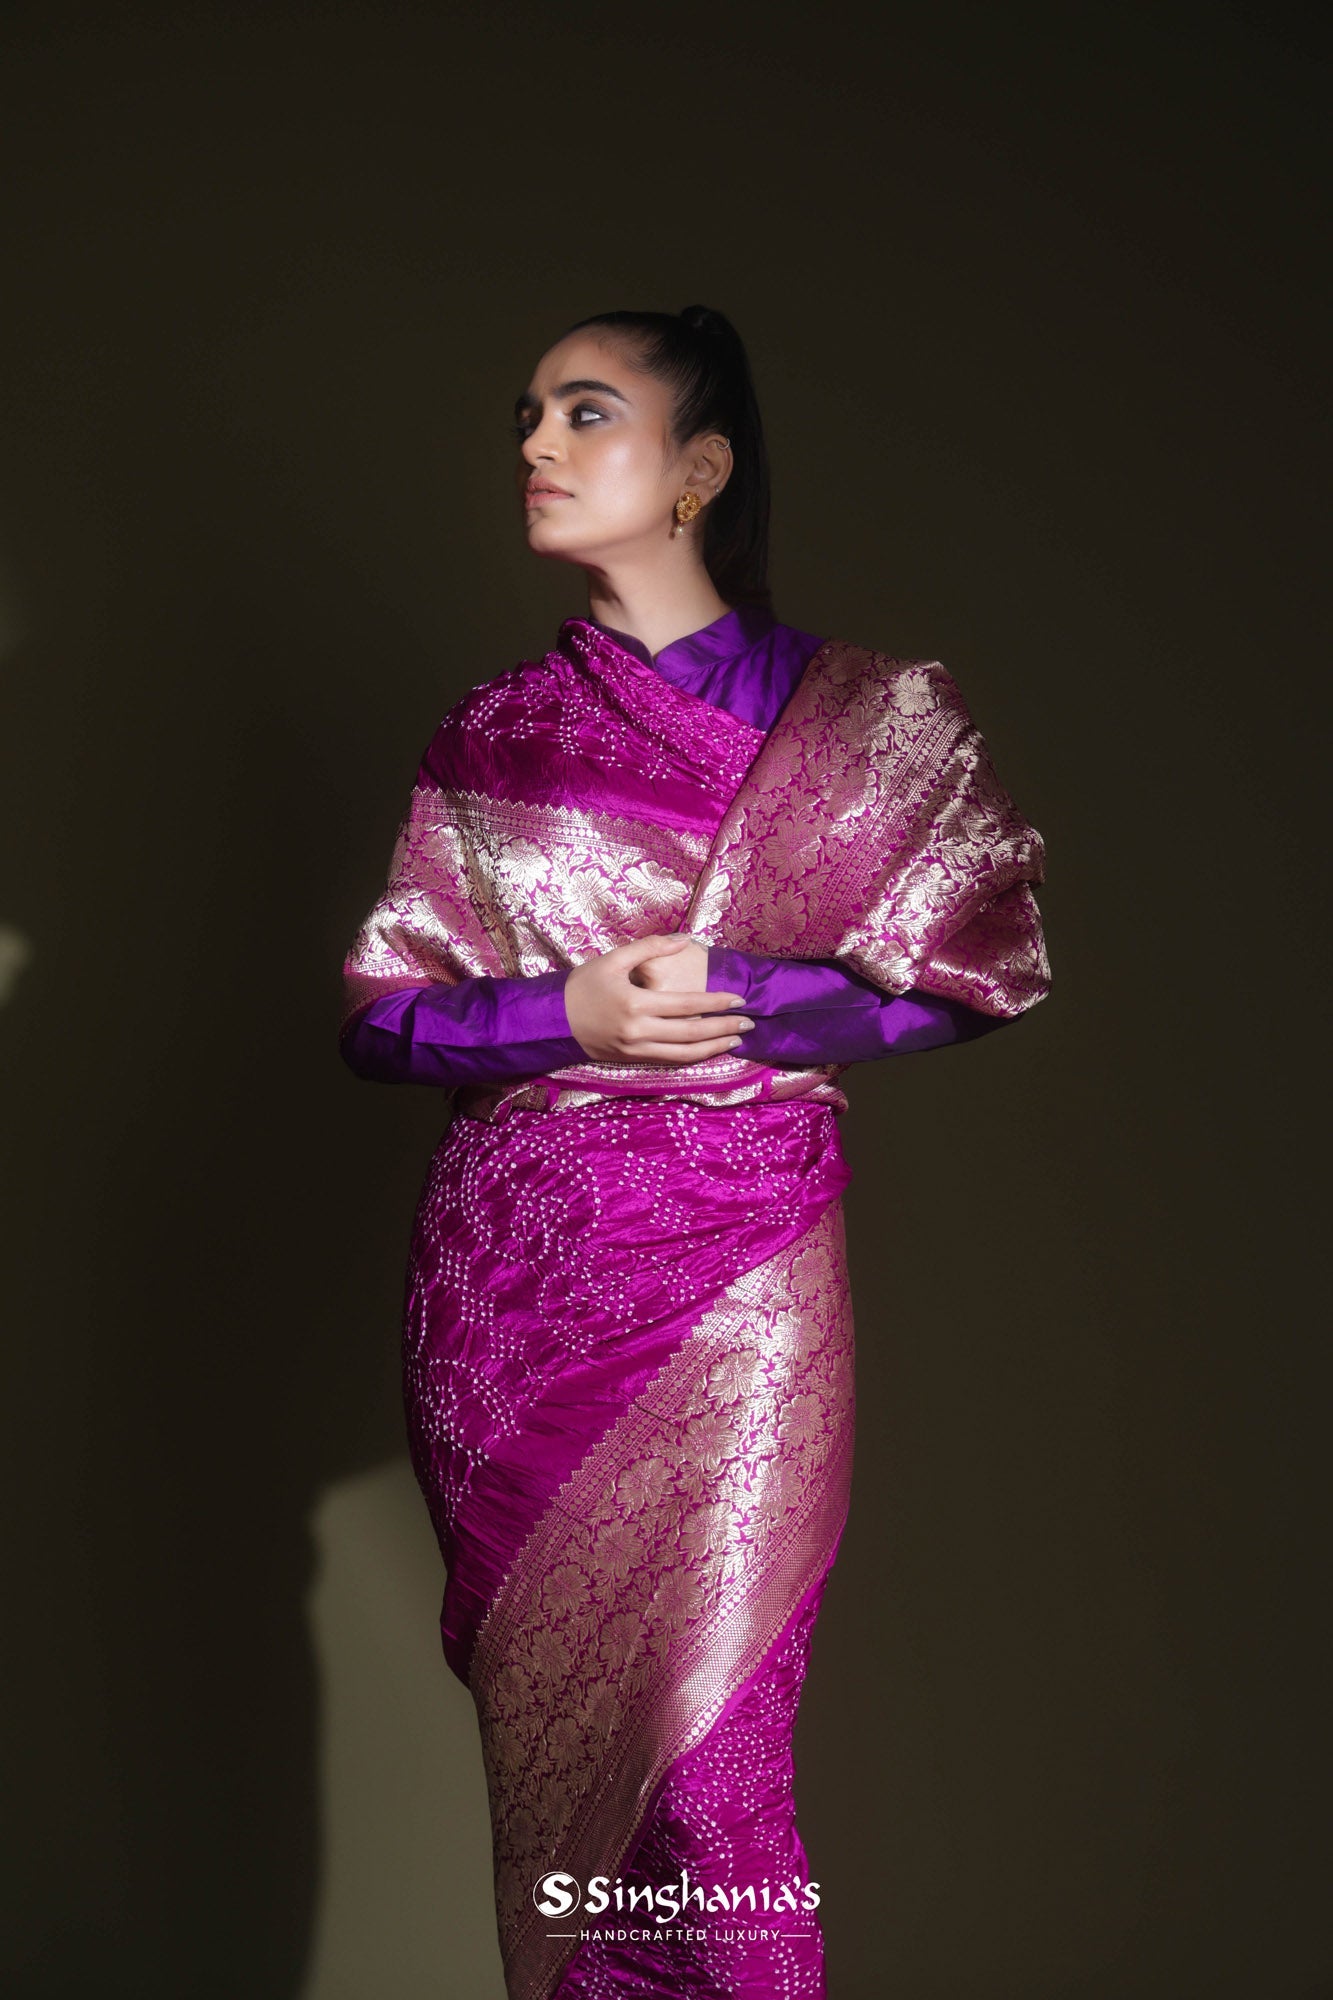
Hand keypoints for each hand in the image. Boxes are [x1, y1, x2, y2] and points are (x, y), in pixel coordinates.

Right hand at [564, 935, 752, 1065]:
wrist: (553, 1020)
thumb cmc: (583, 985)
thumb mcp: (613, 959)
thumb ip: (650, 947)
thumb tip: (685, 940)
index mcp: (636, 1003)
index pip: (687, 1004)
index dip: (716, 1003)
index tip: (739, 999)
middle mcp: (639, 1031)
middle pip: (691, 1033)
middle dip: (724, 1028)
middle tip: (749, 1022)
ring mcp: (636, 1050)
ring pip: (684, 1054)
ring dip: (713, 1047)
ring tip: (736, 1039)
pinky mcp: (633, 1061)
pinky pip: (670, 1061)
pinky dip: (693, 1057)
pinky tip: (708, 1049)